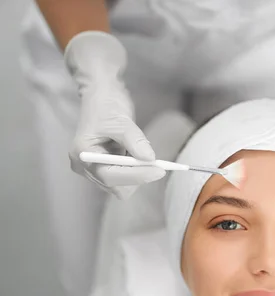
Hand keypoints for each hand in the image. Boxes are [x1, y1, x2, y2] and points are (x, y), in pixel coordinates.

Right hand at [64, 31, 164, 199]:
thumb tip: (150, 159)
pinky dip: (136, 171)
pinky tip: (135, 155)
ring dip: (137, 174)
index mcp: (82, 154)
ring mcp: (94, 170)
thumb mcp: (120, 120)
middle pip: (115, 186)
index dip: (136, 175)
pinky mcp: (105, 170)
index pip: (109, 175)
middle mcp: (84, 166)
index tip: (159, 170)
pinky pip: (124, 180)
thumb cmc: (107, 105)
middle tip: (158, 164)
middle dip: (137, 176)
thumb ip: (135, 140)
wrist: (102, 97)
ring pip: (122, 186)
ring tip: (140, 152)